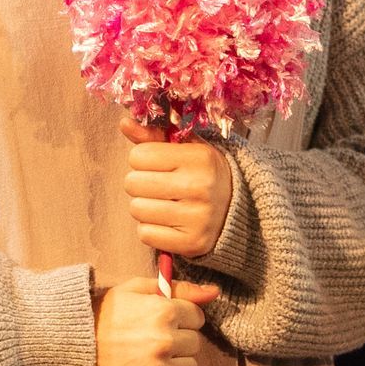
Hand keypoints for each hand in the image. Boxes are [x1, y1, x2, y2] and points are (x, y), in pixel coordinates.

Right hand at [91, 276, 218, 365]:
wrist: (66, 347)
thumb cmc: (103, 314)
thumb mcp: (137, 289)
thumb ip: (180, 289)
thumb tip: (214, 292)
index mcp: (164, 311)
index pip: (197, 318)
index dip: (182, 319)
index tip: (163, 323)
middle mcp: (163, 341)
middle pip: (195, 344)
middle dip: (179, 342)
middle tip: (153, 342)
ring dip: (176, 365)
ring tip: (151, 360)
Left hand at [121, 117, 232, 258]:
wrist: (240, 209)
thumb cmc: (204, 173)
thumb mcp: (187, 148)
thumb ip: (154, 136)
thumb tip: (124, 123)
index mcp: (200, 157)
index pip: (139, 156)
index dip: (144, 160)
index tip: (160, 165)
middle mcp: (200, 186)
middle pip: (133, 183)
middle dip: (141, 184)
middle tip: (161, 185)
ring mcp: (197, 217)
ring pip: (137, 209)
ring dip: (145, 206)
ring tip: (165, 203)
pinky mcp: (191, 242)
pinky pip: (145, 234)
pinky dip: (152, 229)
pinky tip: (169, 221)